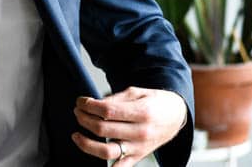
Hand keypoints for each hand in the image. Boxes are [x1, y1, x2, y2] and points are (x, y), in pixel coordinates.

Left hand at [72, 86, 186, 165]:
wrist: (175, 116)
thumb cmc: (156, 102)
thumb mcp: (137, 92)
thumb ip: (115, 99)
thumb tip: (94, 104)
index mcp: (142, 112)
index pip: (107, 110)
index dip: (89, 106)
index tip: (81, 101)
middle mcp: (141, 132)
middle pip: (103, 129)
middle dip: (84, 119)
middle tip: (78, 112)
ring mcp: (139, 148)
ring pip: (106, 151)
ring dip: (86, 143)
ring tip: (76, 134)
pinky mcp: (137, 157)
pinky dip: (105, 166)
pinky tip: (92, 154)